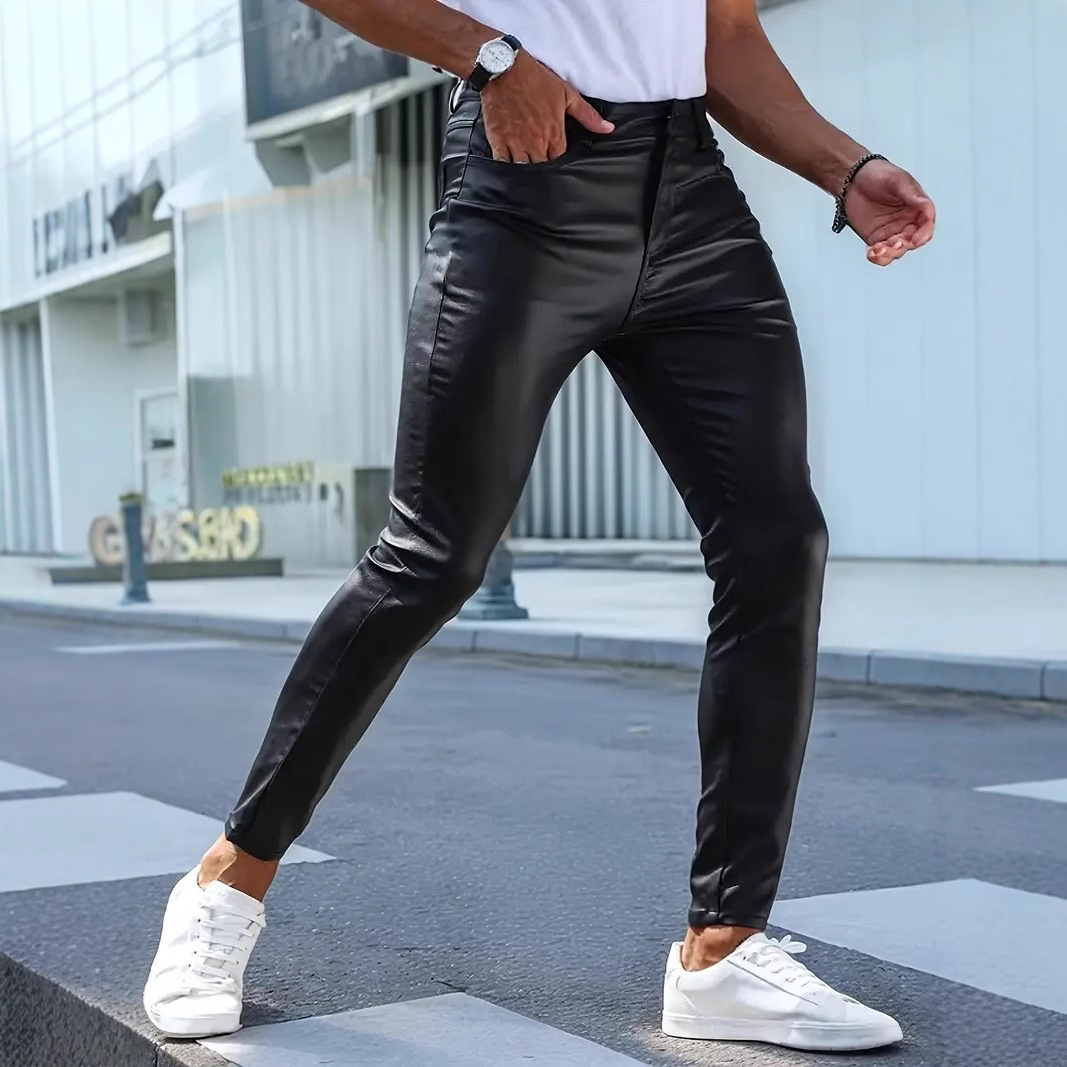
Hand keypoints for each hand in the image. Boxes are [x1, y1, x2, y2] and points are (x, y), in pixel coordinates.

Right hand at [480, 53, 613, 162]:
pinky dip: (506, 166)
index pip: (560, 159)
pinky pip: (503, 163)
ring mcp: (516, 143)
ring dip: (526, 166)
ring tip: (526, 159)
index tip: (554, 152)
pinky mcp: (498, 140)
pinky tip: (509, 161)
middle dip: (543, 163)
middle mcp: (536, 143)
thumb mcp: (567, 94)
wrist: (504, 68)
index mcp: (554, 134)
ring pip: (524, 168)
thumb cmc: (536, 79)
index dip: (558, 158)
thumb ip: (587, 115)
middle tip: (540, 156)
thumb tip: (608, 129)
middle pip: (542, 167)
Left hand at [844, 160, 936, 266]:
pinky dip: (878, 256)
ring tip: (879, 249)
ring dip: (890, 253)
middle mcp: (907, 222)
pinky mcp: (876, 239)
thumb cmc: (878, 174)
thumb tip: (926, 207)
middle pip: (912, 242)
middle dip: (903, 245)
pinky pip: (880, 253)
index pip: (926, 225)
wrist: (853, 179)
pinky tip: (872, 253)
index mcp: (917, 208)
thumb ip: (913, 195)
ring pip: (897, 251)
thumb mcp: (898, 180)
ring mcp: (891, 232)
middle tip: (893, 242)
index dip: (924, 234)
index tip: (915, 240)